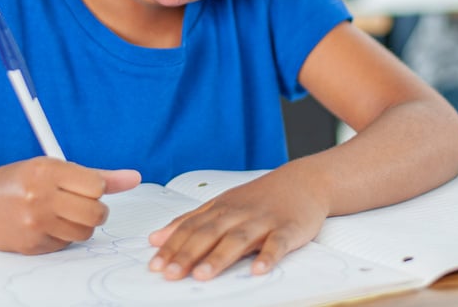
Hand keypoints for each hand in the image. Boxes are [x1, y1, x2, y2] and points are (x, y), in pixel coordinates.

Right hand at [0, 158, 139, 254]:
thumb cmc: (17, 182)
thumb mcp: (52, 167)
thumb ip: (95, 174)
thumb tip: (134, 177)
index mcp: (47, 169)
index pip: (96, 186)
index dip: (97, 189)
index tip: (87, 188)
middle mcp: (40, 195)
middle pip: (95, 212)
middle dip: (96, 211)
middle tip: (83, 205)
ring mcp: (35, 222)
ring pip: (85, 232)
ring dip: (81, 225)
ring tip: (64, 214)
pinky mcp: (31, 244)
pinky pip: (66, 244)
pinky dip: (63, 236)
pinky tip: (47, 225)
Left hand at [148, 161, 327, 280]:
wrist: (302, 182)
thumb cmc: (259, 198)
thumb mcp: (221, 204)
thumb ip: (189, 221)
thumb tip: (156, 238)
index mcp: (220, 209)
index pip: (191, 228)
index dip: (172, 246)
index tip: (155, 265)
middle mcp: (238, 214)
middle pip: (209, 233)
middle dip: (188, 254)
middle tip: (171, 273)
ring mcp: (263, 221)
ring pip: (238, 239)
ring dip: (219, 257)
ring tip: (203, 275)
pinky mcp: (288, 229)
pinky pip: (277, 244)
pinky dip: (268, 257)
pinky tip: (258, 270)